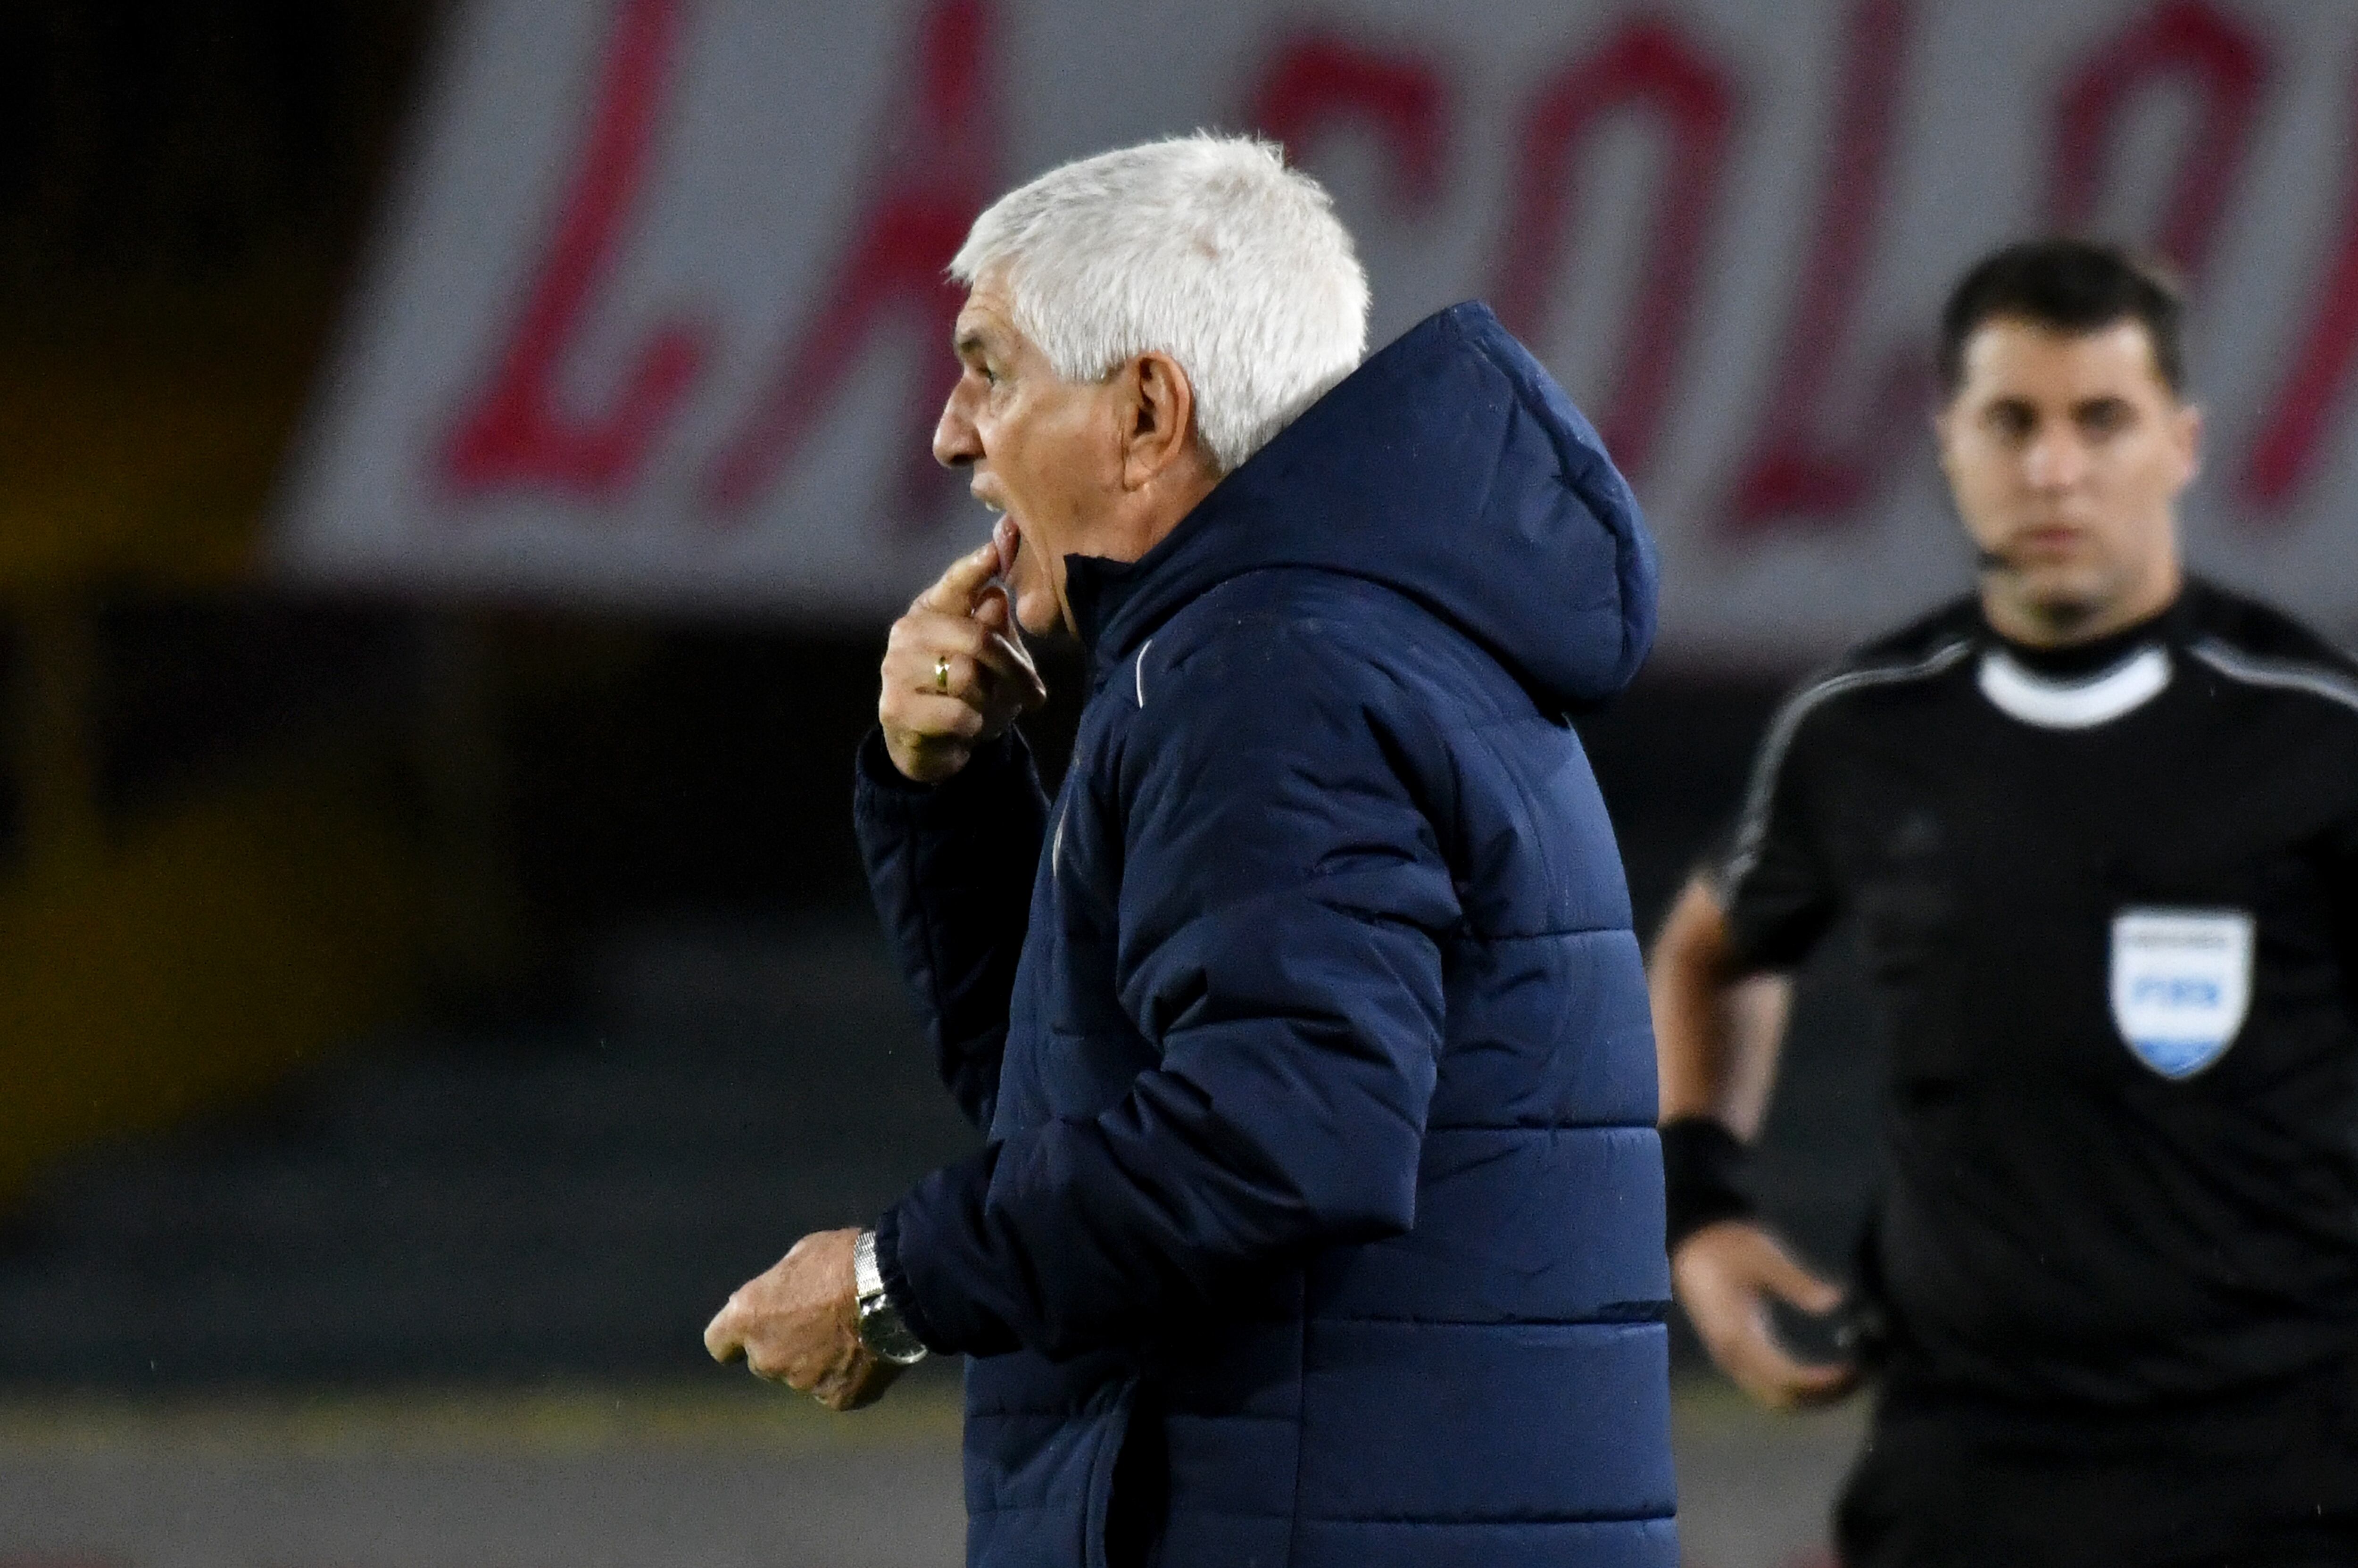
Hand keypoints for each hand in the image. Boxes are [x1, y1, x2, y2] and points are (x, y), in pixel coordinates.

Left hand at [704, 1228, 905, 1410]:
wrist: (893, 1289)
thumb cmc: (844, 1260)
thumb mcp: (800, 1257)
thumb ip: (779, 1288)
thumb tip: (778, 1299)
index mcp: (748, 1318)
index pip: (718, 1344)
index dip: (734, 1339)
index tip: (753, 1331)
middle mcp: (767, 1357)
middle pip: (765, 1360)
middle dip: (785, 1345)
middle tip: (820, 1323)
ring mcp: (801, 1383)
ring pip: (802, 1376)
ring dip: (818, 1361)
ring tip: (852, 1334)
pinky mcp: (836, 1398)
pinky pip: (836, 1390)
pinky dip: (849, 1377)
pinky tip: (870, 1353)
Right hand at [880, 521, 1047, 783]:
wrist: (936, 745)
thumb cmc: (970, 691)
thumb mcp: (993, 659)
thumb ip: (996, 627)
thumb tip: (996, 594)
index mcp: (933, 609)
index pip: (958, 583)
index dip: (978, 566)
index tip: (999, 547)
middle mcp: (908, 632)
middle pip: (976, 638)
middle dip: (1013, 670)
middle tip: (1034, 694)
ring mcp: (895, 668)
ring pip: (966, 677)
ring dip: (989, 702)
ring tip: (988, 711)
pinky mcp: (894, 707)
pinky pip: (958, 713)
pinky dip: (974, 725)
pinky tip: (966, 729)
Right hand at [1672, 1220, 1859, 1409]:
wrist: (1694, 1240)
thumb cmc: (1727, 1244)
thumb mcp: (1762, 1254)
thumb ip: (1797, 1281)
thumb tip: (1834, 1302)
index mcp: (1736, 1335)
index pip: (1785, 1377)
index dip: (1823, 1382)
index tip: (1855, 1370)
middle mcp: (1733, 1357)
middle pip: (1782, 1398)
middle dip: (1824, 1396)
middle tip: (1861, 1377)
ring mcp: (1733, 1359)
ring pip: (1777, 1398)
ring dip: (1814, 1397)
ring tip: (1849, 1378)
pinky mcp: (1739, 1354)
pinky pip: (1772, 1386)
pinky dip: (1801, 1389)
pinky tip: (1825, 1374)